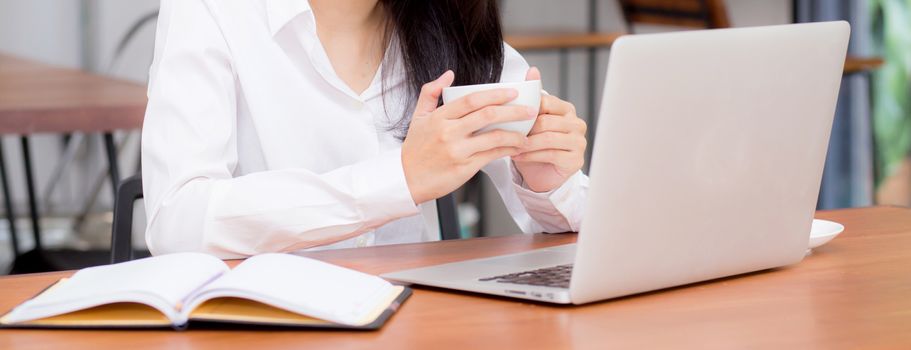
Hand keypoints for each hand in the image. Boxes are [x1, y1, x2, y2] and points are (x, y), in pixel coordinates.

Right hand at [402, 71, 536, 203]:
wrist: (407, 180)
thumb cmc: (415, 149)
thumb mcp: (418, 117)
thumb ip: (431, 92)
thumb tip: (449, 75)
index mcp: (440, 117)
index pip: (472, 100)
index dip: (495, 94)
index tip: (513, 93)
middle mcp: (449, 132)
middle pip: (487, 115)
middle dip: (513, 111)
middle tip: (530, 110)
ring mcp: (458, 150)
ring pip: (494, 137)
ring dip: (515, 135)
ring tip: (528, 134)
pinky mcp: (465, 168)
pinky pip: (492, 156)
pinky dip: (507, 151)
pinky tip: (516, 148)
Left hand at [512, 67, 586, 191]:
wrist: (542, 174)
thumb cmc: (535, 144)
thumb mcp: (531, 120)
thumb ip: (532, 97)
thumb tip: (532, 70)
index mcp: (566, 109)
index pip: (545, 102)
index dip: (525, 110)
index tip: (507, 116)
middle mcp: (577, 124)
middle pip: (545, 121)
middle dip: (523, 128)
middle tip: (504, 133)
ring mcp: (579, 142)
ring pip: (547, 138)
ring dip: (525, 143)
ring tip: (509, 145)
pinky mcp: (576, 160)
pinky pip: (550, 154)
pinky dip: (530, 155)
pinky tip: (517, 156)